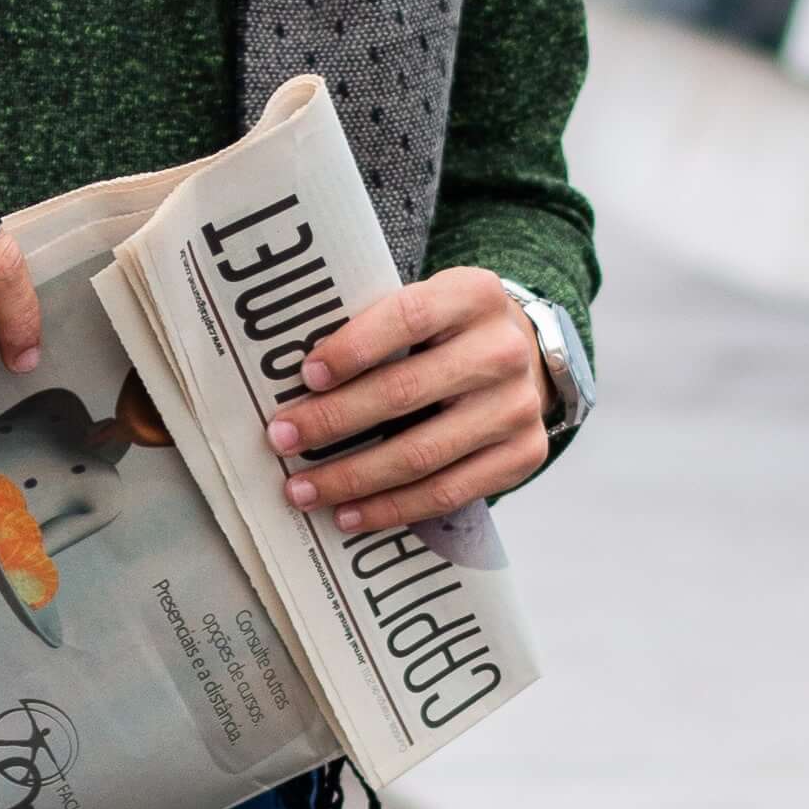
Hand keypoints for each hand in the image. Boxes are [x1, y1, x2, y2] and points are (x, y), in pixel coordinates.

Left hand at [264, 267, 551, 531]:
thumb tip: (299, 380)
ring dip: (352, 477)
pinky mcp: (523, 456)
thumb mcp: (429, 306)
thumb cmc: (451, 333)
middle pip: (405, 393)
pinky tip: (349, 513)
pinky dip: (390, 507)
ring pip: (421, 455)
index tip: (307, 376)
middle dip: (333, 420)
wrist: (526, 358)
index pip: (408, 318)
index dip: (354, 348)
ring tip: (303, 490)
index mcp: (473, 296)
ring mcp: (518, 408)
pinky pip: (447, 493)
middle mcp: (502, 351)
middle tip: (282, 439)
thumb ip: (378, 327)